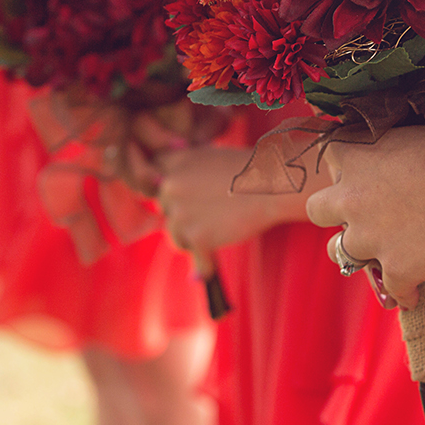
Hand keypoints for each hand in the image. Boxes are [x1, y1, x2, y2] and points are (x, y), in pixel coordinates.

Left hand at [156, 146, 319, 268]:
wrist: (272, 185)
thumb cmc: (250, 171)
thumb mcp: (211, 157)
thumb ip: (187, 171)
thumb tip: (170, 194)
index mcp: (175, 162)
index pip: (152, 179)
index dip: (168, 191)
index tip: (182, 200)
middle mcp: (170, 186)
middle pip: (165, 210)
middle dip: (182, 217)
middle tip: (207, 221)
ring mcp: (181, 212)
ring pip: (176, 235)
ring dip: (192, 239)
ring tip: (214, 238)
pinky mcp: (196, 236)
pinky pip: (194, 258)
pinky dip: (204, 265)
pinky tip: (211, 267)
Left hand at [305, 123, 424, 308]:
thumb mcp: (411, 133)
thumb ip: (387, 148)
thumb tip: (389, 160)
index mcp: (354, 156)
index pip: (330, 160)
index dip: (348, 169)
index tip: (365, 173)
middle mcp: (351, 197)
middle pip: (317, 209)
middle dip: (335, 213)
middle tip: (361, 214)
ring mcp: (371, 237)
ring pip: (341, 252)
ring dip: (360, 252)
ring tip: (383, 251)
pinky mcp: (397, 269)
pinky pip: (392, 288)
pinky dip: (404, 289)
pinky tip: (416, 288)